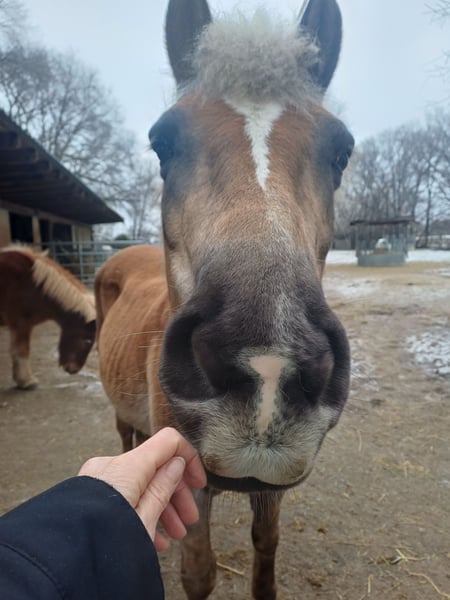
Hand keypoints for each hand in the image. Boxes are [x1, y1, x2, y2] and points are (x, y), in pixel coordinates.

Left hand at [78, 427, 205, 550]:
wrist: (60, 564)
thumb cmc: (105, 543)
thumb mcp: (145, 519)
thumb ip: (163, 488)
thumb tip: (176, 463)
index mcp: (128, 466)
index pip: (168, 442)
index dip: (189, 459)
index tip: (199, 485)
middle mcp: (111, 466)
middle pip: (154, 467)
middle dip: (176, 494)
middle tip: (190, 521)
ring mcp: (97, 481)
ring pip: (138, 484)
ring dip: (160, 507)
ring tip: (175, 536)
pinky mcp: (87, 496)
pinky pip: (121, 496)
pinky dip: (139, 511)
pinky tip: (154, 539)